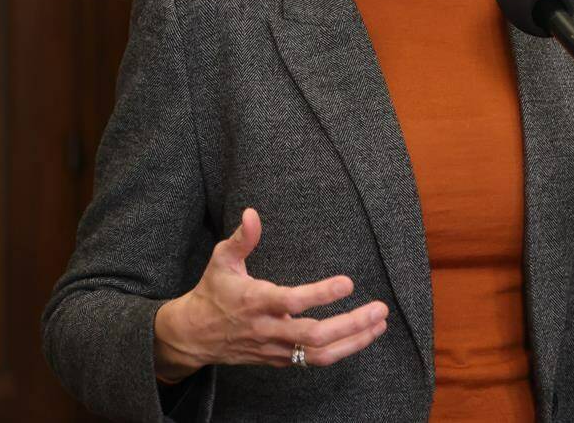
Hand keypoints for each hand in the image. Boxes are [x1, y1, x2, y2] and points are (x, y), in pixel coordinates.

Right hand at [153, 208, 387, 380]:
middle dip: (351, 324)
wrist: (193, 336)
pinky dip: (341, 350)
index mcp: (254, 301)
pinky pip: (314, 360)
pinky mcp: (279, 359)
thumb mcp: (221, 260)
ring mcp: (275, 348)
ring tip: (379, 324)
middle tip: (380, 309)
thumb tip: (252, 213)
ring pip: (318, 354)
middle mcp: (267, 329)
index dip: (320, 295)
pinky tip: (361, 336)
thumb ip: (241, 238)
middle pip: (314, 335)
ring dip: (353, 341)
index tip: (348, 283)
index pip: (291, 302)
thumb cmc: (213, 292)